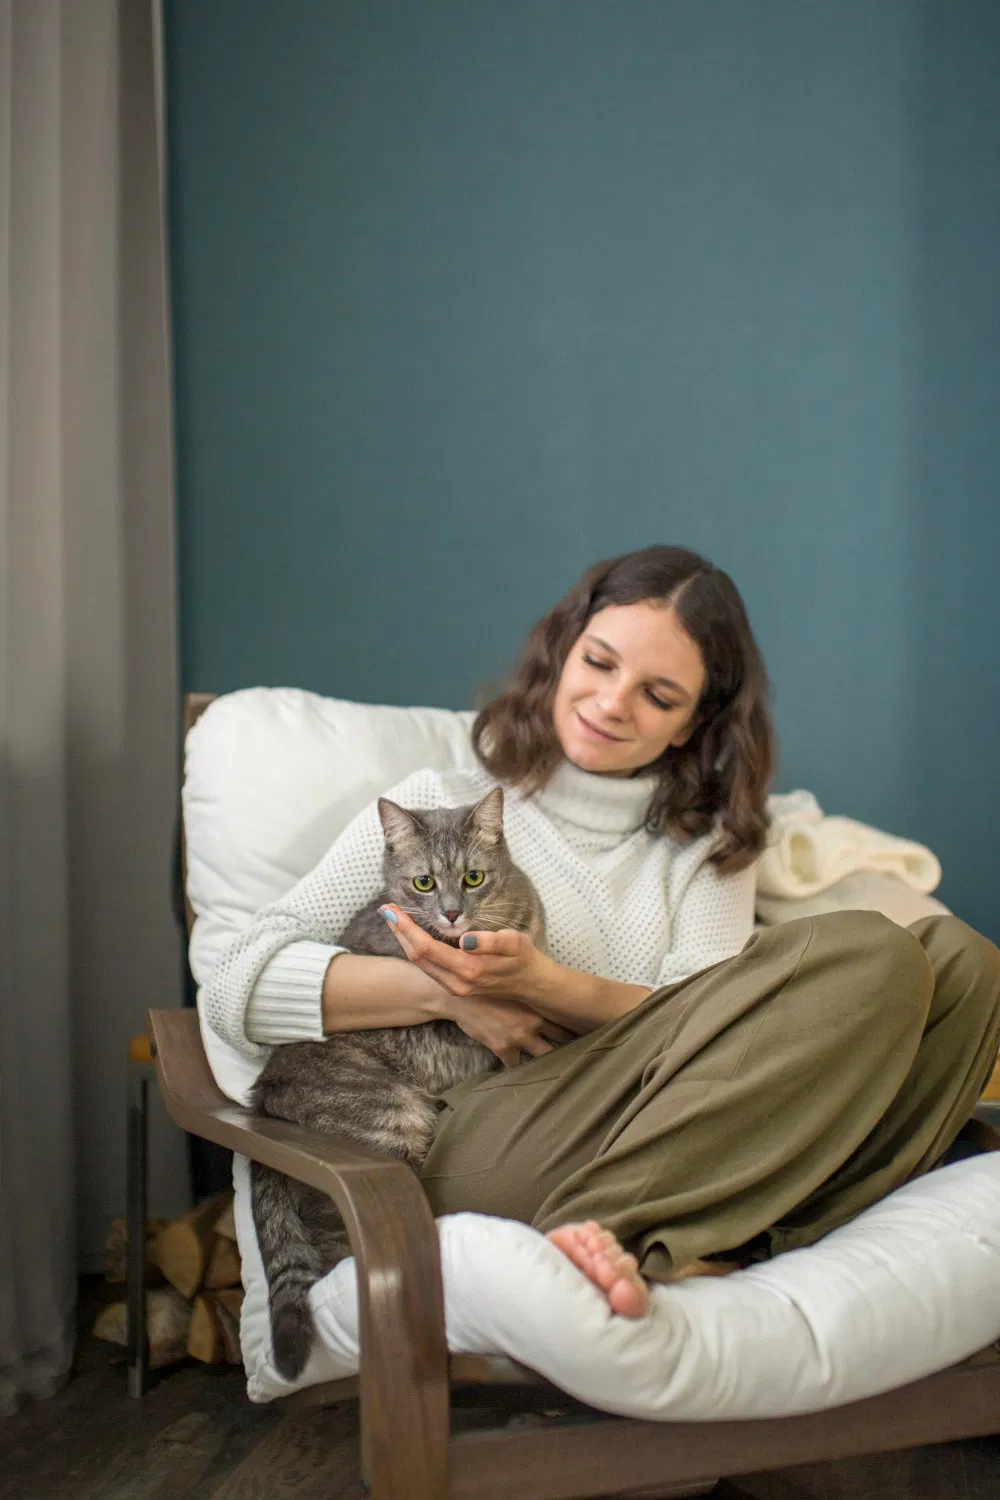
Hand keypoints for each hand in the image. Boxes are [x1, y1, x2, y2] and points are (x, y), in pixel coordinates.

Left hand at [379, 906, 541, 999]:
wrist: (531, 984)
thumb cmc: (523, 958)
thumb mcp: (514, 943)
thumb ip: (491, 941)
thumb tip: (465, 940)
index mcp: (469, 969)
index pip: (427, 948)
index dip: (407, 928)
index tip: (392, 910)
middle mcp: (457, 983)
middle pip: (417, 957)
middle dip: (399, 931)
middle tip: (387, 908)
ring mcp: (455, 988)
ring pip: (419, 964)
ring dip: (405, 940)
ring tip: (395, 918)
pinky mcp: (455, 987)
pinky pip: (428, 967)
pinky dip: (415, 949)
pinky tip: (411, 935)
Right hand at [448, 990, 573, 1067]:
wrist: (462, 998)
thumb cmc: (490, 988)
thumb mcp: (515, 987)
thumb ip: (533, 997)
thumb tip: (551, 1000)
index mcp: (539, 1007)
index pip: (566, 1022)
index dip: (577, 1030)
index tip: (586, 1035)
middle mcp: (533, 1024)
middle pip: (561, 1042)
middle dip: (569, 1048)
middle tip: (579, 1055)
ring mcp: (518, 1039)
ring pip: (543, 1058)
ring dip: (549, 1061)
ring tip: (559, 1069)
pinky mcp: (503, 1050)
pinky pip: (516, 1066)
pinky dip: (520, 1069)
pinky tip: (526, 1073)